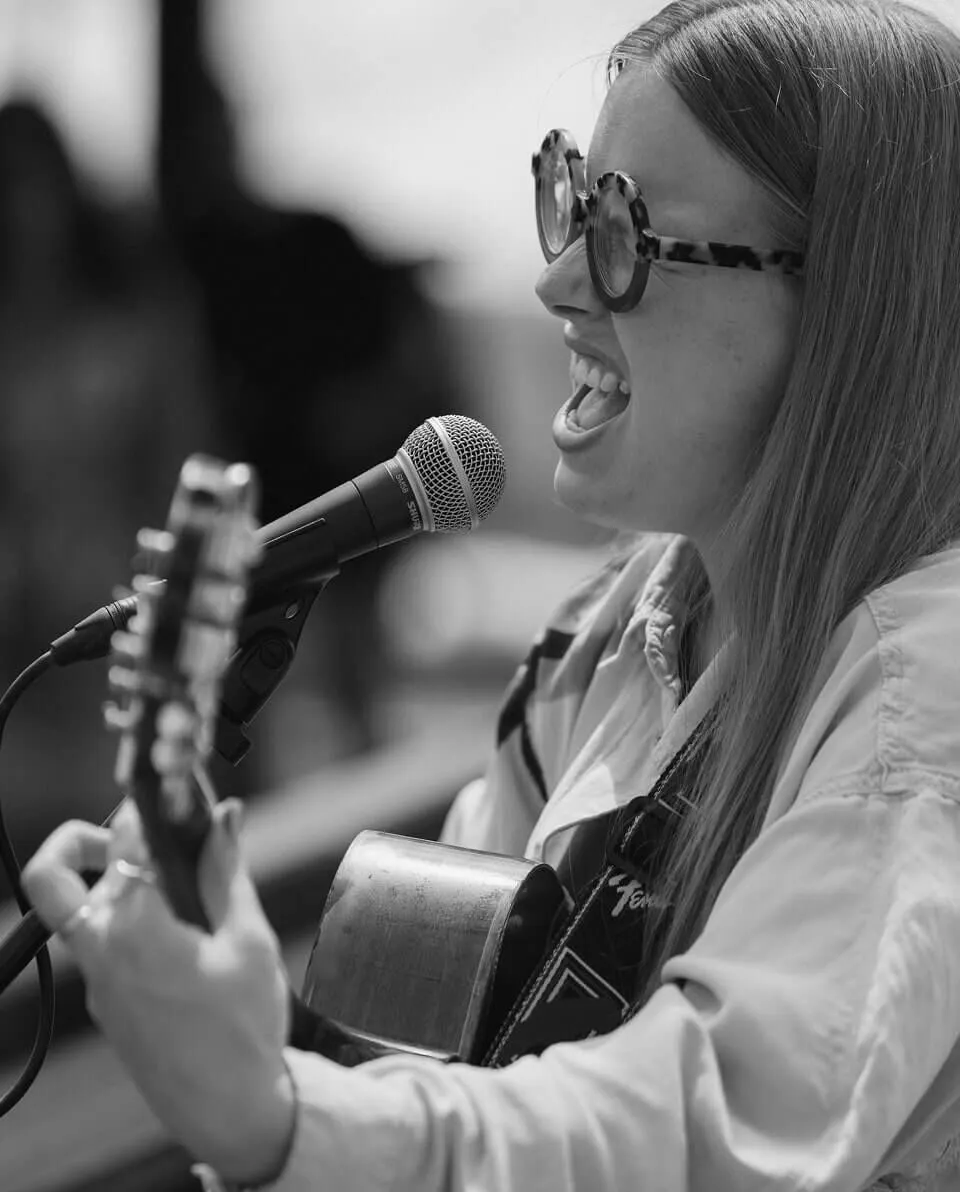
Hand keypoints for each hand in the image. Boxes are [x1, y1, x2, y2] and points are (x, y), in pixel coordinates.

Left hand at [21, 799, 296, 1186]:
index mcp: (136, 931)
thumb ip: (228, 872)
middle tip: (137, 840)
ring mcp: (97, 980)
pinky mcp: (106, 1001)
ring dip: (110, 881)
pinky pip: (98, 943)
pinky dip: (127, 918)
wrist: (226, 1110)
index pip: (125, 841)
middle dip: (82, 838)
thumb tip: (225, 815)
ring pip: (73, 909)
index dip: (150, 806)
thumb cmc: (244, 1028)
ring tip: (173, 886)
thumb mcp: (248, 941)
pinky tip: (183, 932)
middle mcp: (102, 951)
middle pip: (55, 874)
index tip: (175, 792)